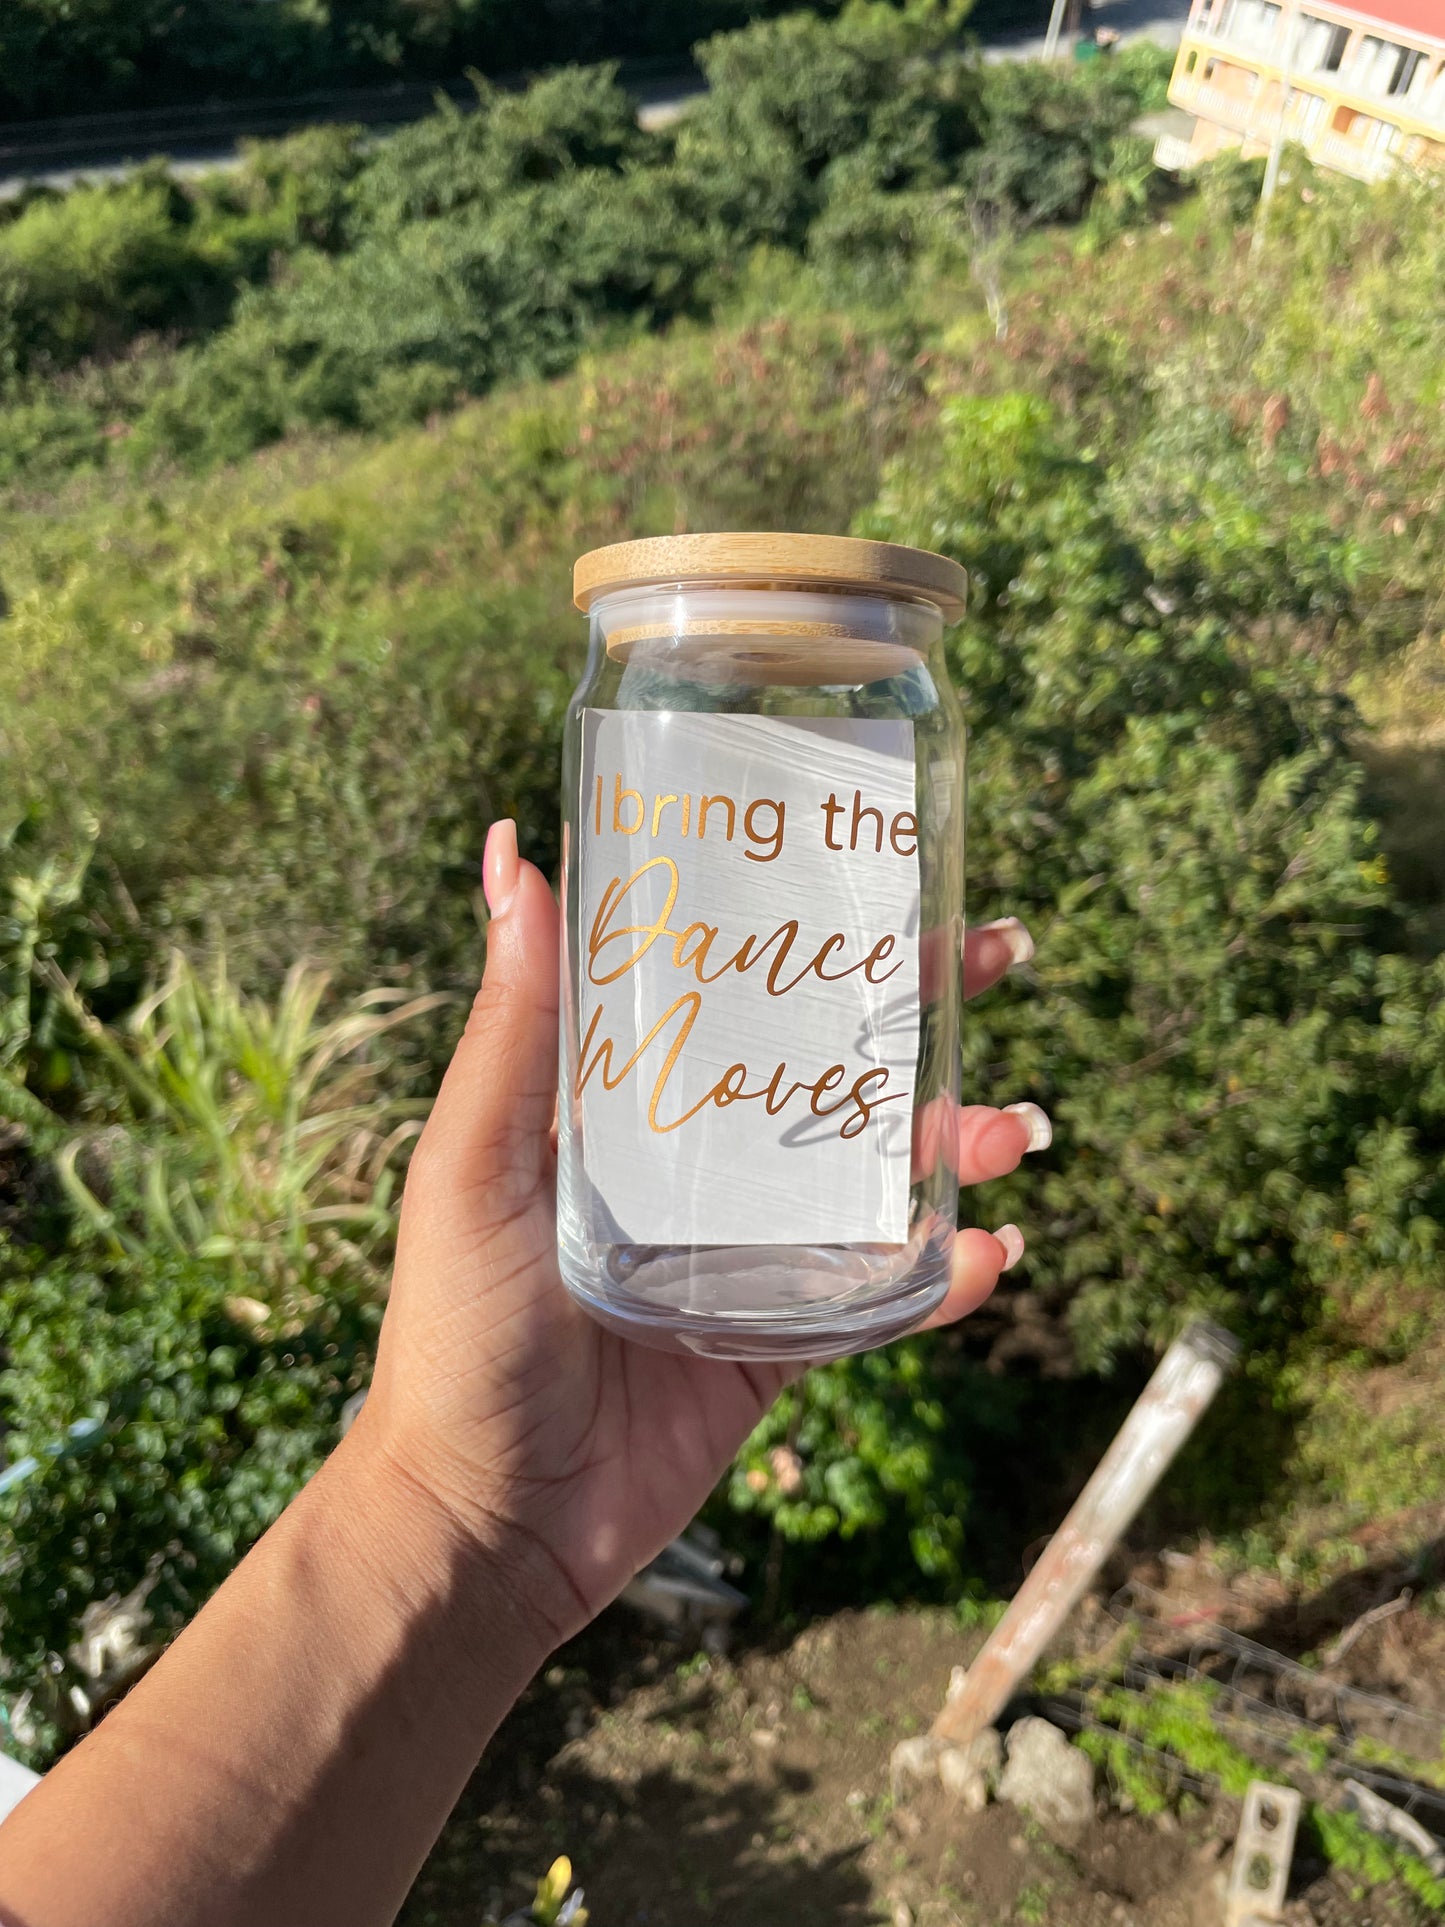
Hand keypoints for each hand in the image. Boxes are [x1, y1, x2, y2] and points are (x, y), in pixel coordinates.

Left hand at [357, 823, 1045, 1652]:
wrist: (485, 1523)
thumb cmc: (454, 1332)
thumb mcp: (472, 1162)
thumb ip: (512, 1022)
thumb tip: (507, 847)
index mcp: (628, 1105)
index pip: (733, 991)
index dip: (809, 929)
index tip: (883, 867)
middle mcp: (697, 1166)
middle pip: (828, 1066)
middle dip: (919, 1010)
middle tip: (998, 956)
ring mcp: (749, 1254)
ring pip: (878, 1174)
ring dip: (959, 1141)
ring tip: (1012, 1131)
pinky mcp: (784, 1343)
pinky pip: (884, 1297)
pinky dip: (948, 1278)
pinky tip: (992, 1255)